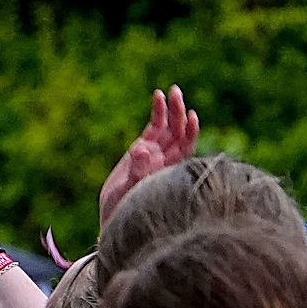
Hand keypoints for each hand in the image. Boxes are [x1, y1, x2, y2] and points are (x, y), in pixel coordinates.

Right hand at [98, 85, 198, 226]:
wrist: (115, 216)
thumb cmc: (125, 209)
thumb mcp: (129, 191)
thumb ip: (138, 171)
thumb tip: (142, 149)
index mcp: (168, 169)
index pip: (185, 146)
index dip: (190, 132)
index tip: (191, 117)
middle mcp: (165, 159)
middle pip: (178, 132)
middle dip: (179, 112)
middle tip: (176, 92)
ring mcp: (154, 152)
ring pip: (168, 127)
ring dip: (171, 109)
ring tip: (170, 91)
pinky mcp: (142, 149)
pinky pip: (154, 128)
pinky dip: (158, 113)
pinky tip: (158, 97)